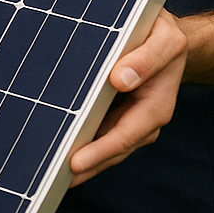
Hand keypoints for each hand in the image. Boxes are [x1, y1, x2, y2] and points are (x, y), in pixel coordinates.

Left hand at [69, 8, 185, 185]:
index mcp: (156, 106)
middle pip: (111, 150)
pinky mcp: (113, 112)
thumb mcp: (164, 40)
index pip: (125, 136)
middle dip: (85, 166)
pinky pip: (97, 130)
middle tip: (52, 177)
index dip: (100, 151)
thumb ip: (146, 58)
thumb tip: (121, 80)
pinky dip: (80, 140)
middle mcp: (142, 119)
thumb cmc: (163, 36)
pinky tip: (57, 143)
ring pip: (102, 145)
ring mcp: (127, 118)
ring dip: (80, 159)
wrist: (164, 36)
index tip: (75, 163)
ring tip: (49, 169)